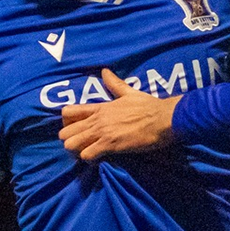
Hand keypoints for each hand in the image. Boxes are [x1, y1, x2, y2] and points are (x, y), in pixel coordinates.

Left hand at [59, 69, 177, 160]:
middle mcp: (97, 120)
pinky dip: (89, 159)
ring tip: (87, 152)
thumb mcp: (129, 92)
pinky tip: (97, 159)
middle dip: (69, 139)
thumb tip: (105, 71)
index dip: (66, 123)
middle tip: (80, 144)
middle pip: (65, 132)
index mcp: (100, 107)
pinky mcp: (110, 145)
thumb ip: (115, 84)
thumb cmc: (149, 106)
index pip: (69, 112)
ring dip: (77, 150)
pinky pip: (87, 155)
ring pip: (71, 144)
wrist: (164, 119)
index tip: (74, 129)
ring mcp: (102, 132)